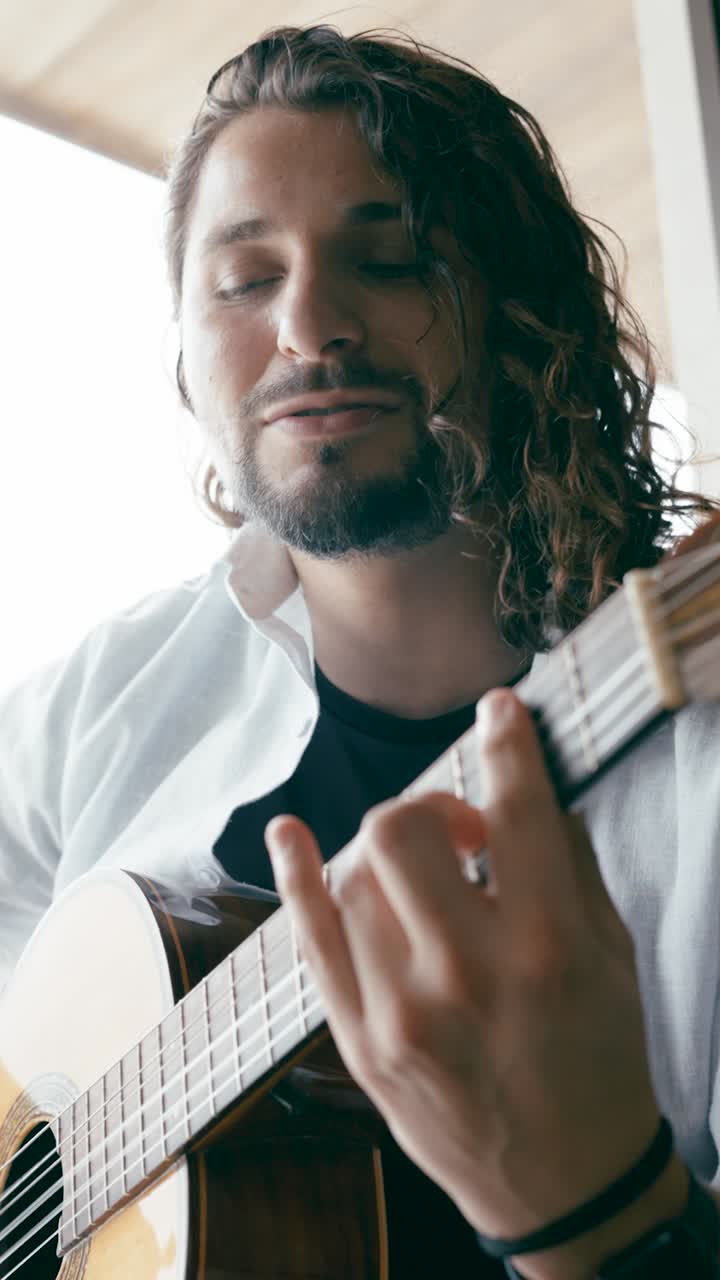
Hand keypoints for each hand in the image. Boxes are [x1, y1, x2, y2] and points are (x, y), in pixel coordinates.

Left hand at [265, 688, 681, 1276]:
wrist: (564, 1185)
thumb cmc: (598, 1063)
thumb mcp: (615, 958)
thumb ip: (571, 865)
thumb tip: (530, 787)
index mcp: (547, 947)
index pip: (515, 811)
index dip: (506, 744)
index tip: (499, 712)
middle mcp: (466, 974)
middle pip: (400, 827)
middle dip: (429, 806)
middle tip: (459, 834)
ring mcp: (400, 1011)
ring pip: (353, 875)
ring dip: (387, 852)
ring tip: (421, 876)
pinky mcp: (358, 1041)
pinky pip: (308, 938)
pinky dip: (295, 874)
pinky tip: (289, 834)